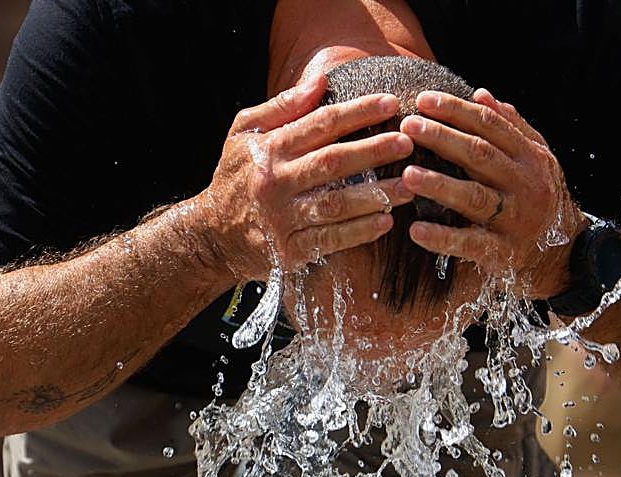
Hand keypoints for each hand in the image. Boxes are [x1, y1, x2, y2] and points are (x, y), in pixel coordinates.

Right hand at [199, 75, 415, 280]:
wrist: (210, 236)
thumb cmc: (235, 178)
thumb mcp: (244, 134)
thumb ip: (282, 108)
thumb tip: (320, 82)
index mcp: (268, 150)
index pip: (319, 124)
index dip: (357, 112)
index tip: (390, 104)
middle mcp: (275, 183)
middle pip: (332, 162)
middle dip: (374, 151)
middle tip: (407, 142)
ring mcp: (282, 219)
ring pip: (336, 204)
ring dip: (376, 196)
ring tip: (410, 187)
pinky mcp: (289, 251)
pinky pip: (330, 240)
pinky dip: (359, 232)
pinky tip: (385, 221)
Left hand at [398, 88, 583, 297]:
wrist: (565, 256)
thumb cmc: (541, 199)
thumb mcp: (538, 160)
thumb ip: (512, 128)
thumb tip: (481, 94)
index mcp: (530, 157)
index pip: (490, 125)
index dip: (456, 111)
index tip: (422, 100)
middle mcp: (525, 184)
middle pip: (480, 155)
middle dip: (442, 138)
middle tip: (407, 127)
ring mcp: (514, 219)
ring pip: (474, 197)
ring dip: (439, 185)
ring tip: (407, 175)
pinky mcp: (503, 252)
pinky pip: (470, 243)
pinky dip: (443, 238)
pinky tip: (416, 230)